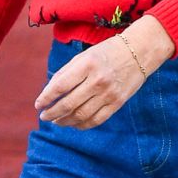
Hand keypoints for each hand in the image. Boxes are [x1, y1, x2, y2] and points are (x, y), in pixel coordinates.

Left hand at [34, 19, 174, 128]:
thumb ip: (66, 73)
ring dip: (65, 121)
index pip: (60, 86)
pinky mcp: (117, 103)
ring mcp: (108, 93)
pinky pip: (96, 120)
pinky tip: (73, 124)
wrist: (139, 52)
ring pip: (81, 115)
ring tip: (56, 121)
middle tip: (44, 116)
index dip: (46, 98)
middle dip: (52, 113)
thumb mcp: (84, 56)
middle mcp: (97, 80)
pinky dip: (81, 125)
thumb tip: (49, 93)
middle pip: (68, 104)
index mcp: (86, 65)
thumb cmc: (106, 52)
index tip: (38, 105)